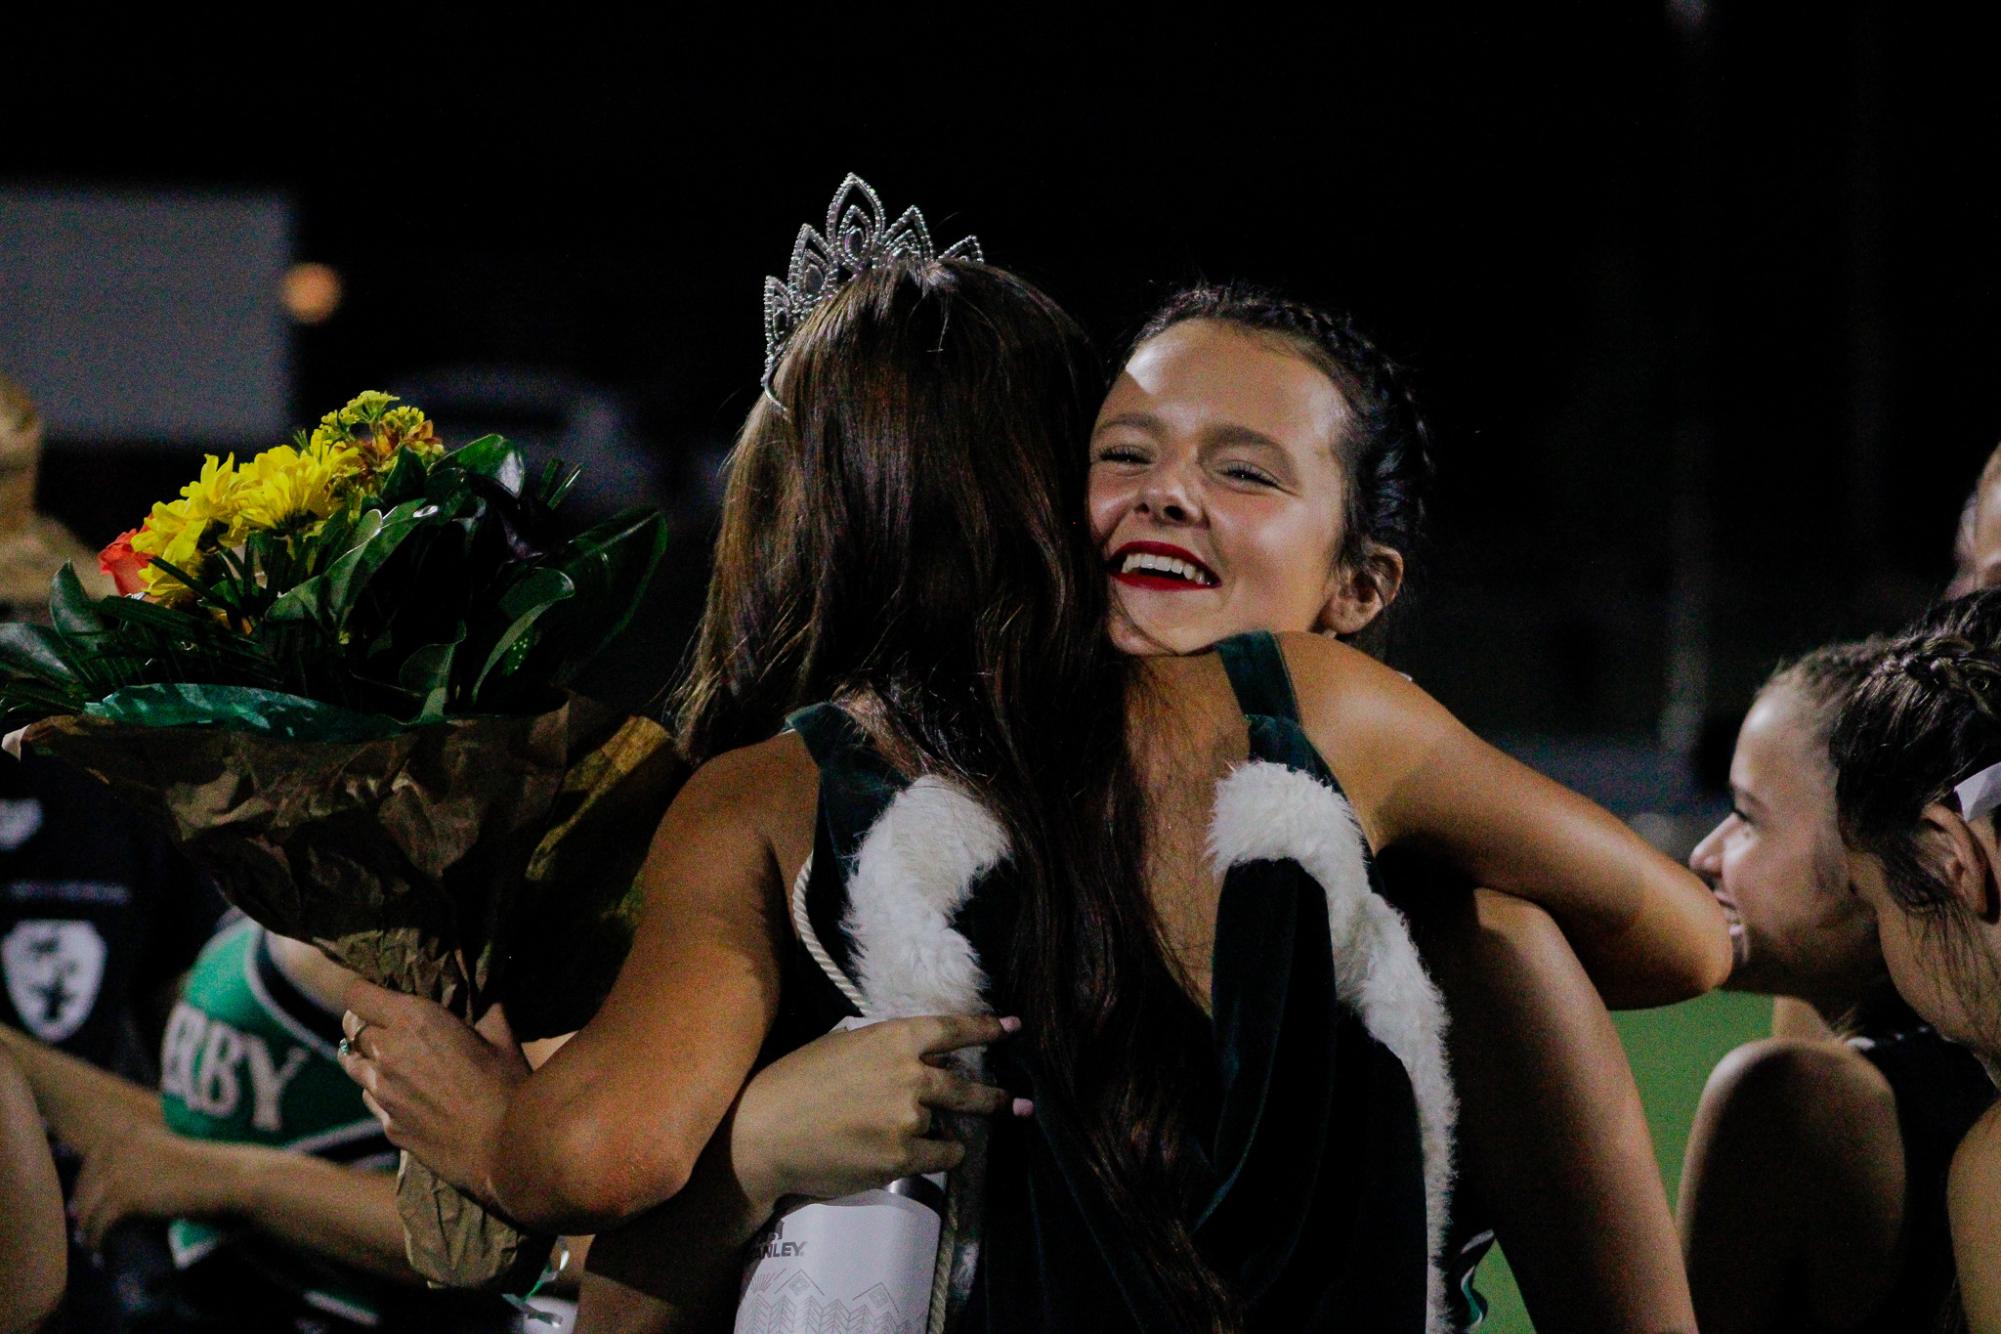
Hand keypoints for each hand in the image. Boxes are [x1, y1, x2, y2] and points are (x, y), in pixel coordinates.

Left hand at [72, 1125, 231, 1249]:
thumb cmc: (209, 1172)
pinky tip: (103, 1253)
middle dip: (84, 1212)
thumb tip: (105, 1194)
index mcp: (130, 1133)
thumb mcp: (166, 1160)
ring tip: (94, 1247)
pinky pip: (100, 1225)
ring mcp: (120, 1172)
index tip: (85, 1210)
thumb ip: (137, 1167)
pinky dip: (99, 1241)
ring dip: (88, 1231)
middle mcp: (119, 1148)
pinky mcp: (126, 1197)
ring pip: (88, 1209)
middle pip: (85, 1187)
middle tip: (86, 1234)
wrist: (230, 1179)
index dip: (86, 1189)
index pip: (92, 1164)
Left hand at [336, 979, 528, 1205]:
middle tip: (389, 1023)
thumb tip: (487, 988)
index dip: (365, 989)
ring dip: (365, 1055)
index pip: (357, 993)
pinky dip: (379, 1089)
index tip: (377, 989)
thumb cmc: (507, 1085)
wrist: (503, 1148)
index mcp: (413, 1019)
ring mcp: (381, 1092)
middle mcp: (386, 1052)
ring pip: (351, 1063)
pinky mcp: (386, 1124)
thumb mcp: (501, 1034)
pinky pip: (369, 1098)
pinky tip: (404, 1092)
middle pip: (350, 1026)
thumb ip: (485, 1006)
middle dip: (365, 1020)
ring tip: (389, 1057)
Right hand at [730, 1013, 1021, 1212]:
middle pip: (967, 1086)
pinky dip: (938, 1156)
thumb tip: (916, 1057)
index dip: (987, 1029)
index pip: (953, 1030)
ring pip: (947, 1126)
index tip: (1012, 1028)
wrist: (764, 1131)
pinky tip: (925, 1155)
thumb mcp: (843, 1045)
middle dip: (998, 1098)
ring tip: (928, 1137)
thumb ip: (885, 1049)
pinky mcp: (902, 1157)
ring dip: (942, 1132)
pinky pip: (940, 1157)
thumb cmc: (796, 1083)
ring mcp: (909, 1117)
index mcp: (894, 1037)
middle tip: (1020, 1104)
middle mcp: (910, 1073)